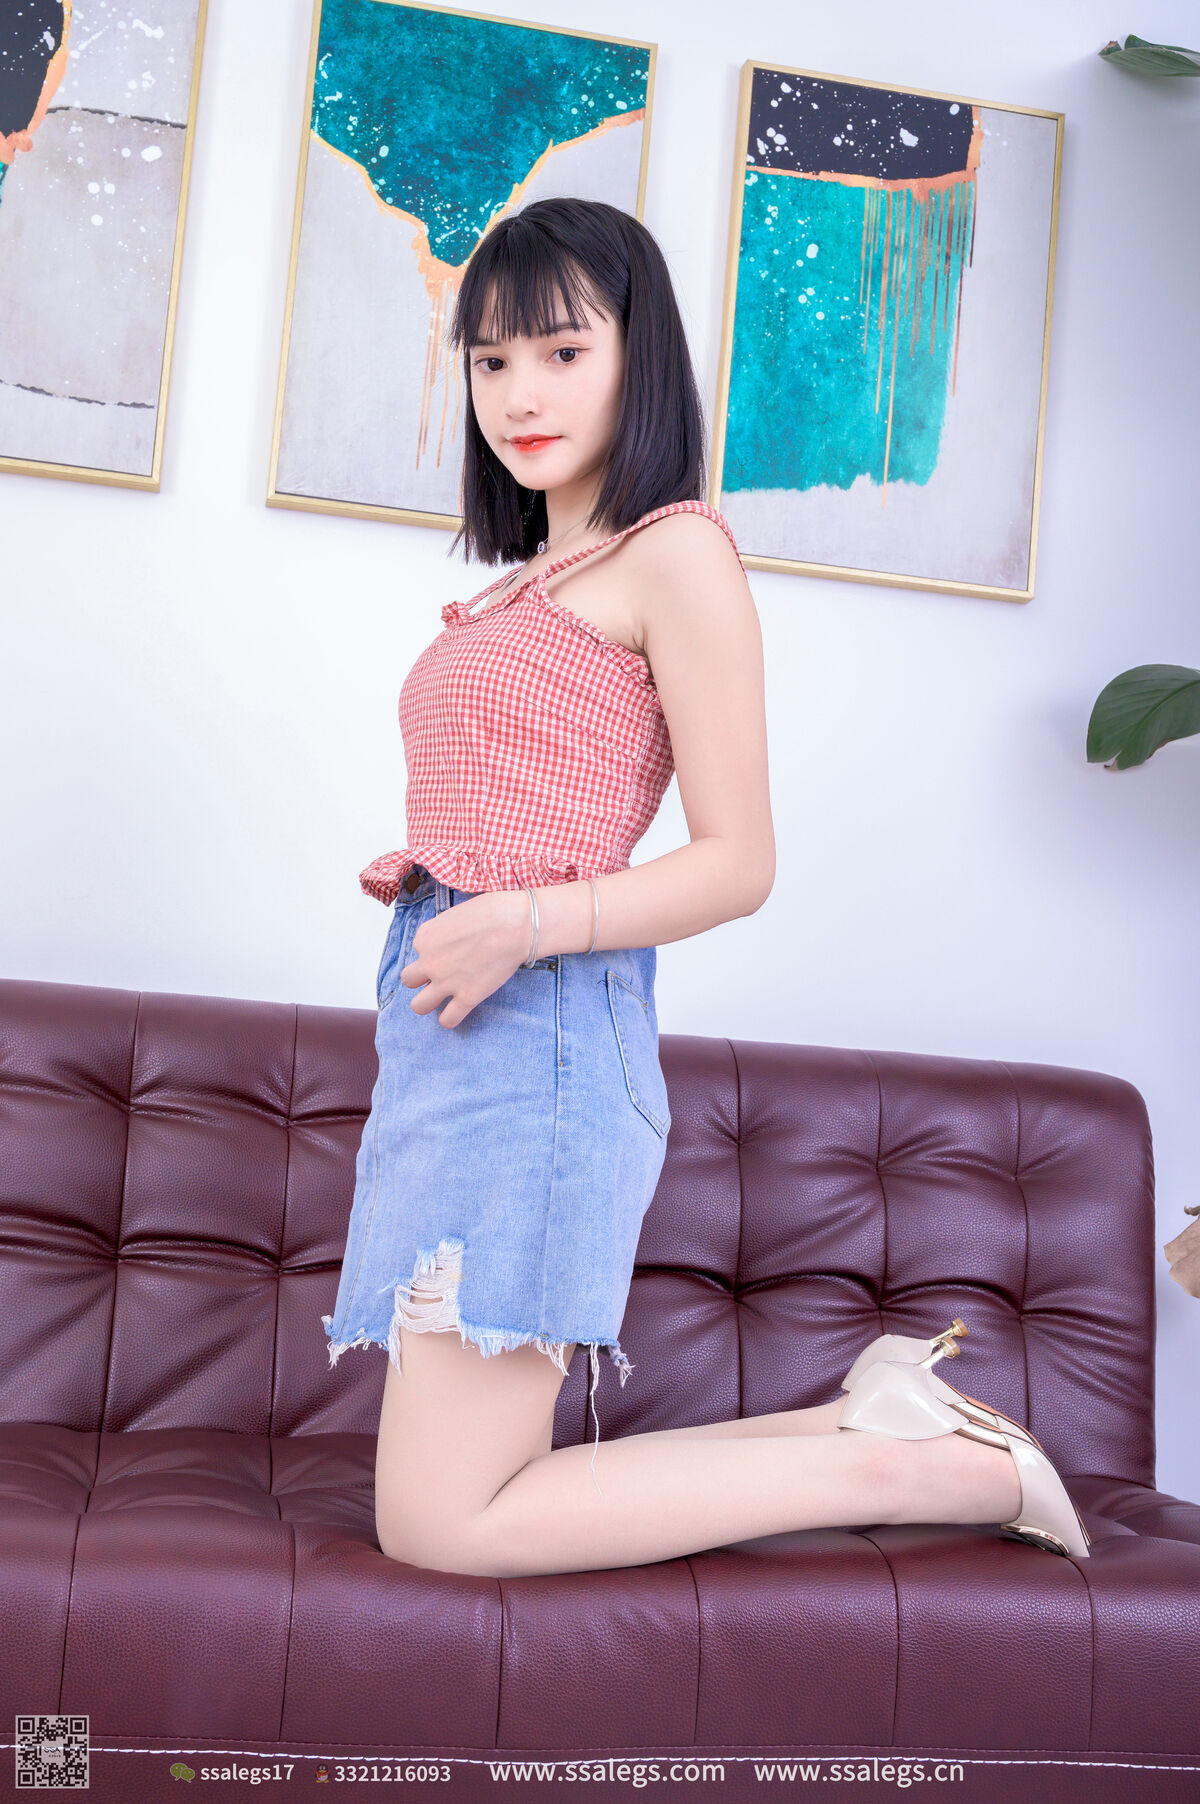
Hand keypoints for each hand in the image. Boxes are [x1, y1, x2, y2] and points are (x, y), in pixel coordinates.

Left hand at [399, 890, 533, 1027]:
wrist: (516, 925)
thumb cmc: (493, 911)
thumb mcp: (456, 913)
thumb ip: (444, 930)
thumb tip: (449, 941)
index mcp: (425, 937)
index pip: (418, 951)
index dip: (434, 952)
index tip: (452, 950)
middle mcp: (429, 961)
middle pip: (409, 980)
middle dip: (422, 979)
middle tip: (441, 975)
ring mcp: (446, 982)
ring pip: (418, 1006)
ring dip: (428, 1003)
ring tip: (443, 999)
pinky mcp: (467, 998)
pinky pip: (447, 1020)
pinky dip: (451, 1018)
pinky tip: (459, 1010)